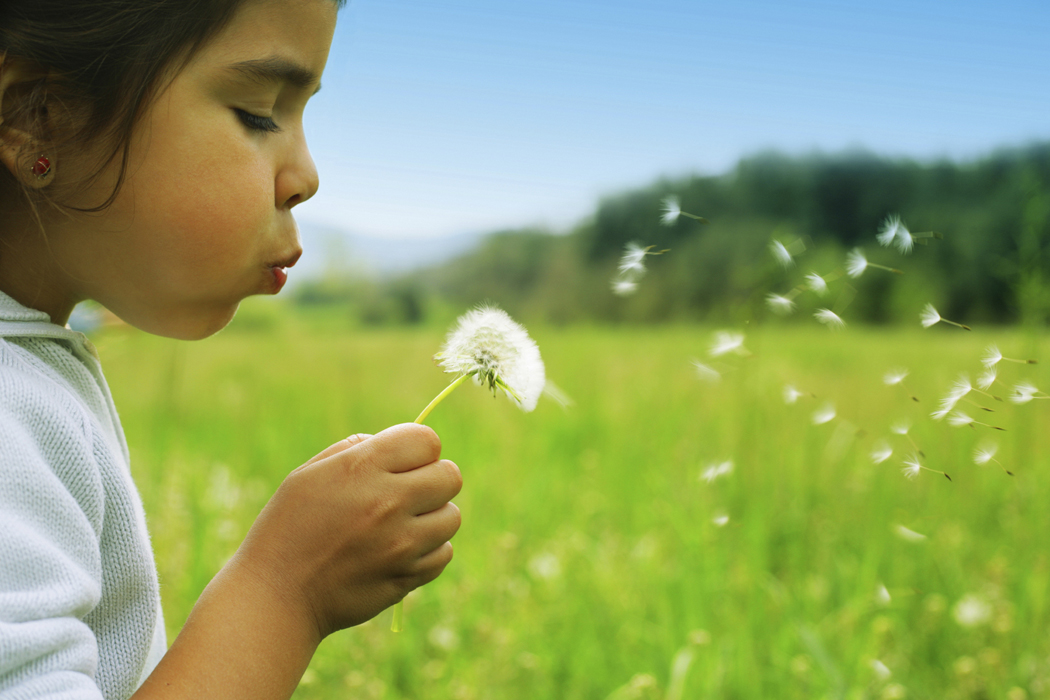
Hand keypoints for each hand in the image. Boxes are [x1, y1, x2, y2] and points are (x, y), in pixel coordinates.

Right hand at [229, 423, 461, 637]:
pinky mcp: (407, 577)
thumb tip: (401, 446)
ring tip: (402, 524)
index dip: (419, 448)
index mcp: (362, 468)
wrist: (276, 594)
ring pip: (452, 516)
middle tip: (408, 492)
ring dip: (433, 517)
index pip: (427, 440)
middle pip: (450, 476)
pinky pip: (443, 553)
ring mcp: (401, 543)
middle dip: (433, 479)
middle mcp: (388, 502)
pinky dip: (429, 551)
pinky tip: (400, 551)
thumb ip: (358, 449)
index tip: (404, 462)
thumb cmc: (289, 526)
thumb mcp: (311, 473)